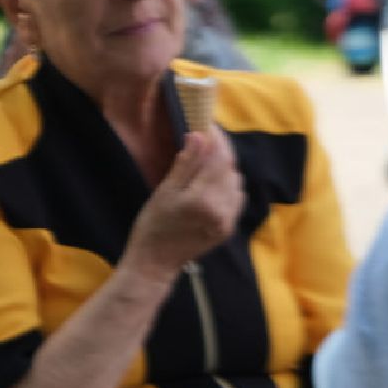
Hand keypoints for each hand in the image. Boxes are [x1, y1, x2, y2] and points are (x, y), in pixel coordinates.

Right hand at [121, 129, 244, 282]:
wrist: (155, 263)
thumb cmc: (152, 226)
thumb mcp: (164, 192)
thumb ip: (185, 164)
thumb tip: (199, 136)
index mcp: (204, 199)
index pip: (220, 158)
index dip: (216, 138)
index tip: (206, 124)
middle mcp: (222, 209)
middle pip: (231, 168)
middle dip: (220, 151)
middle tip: (203, 139)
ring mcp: (228, 220)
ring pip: (236, 182)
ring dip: (224, 168)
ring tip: (204, 162)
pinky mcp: (228, 227)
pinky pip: (236, 198)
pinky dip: (228, 185)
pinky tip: (211, 184)